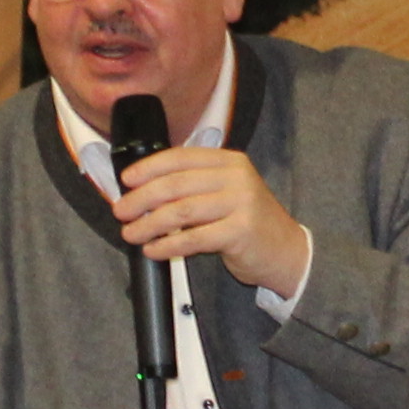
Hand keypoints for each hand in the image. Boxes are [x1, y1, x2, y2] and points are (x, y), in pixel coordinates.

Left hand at [113, 140, 310, 302]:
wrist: (287, 251)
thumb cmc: (248, 223)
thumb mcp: (226, 193)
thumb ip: (195, 186)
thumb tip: (144, 191)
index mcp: (229, 161)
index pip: (181, 158)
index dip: (149, 167)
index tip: (126, 180)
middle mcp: (236, 177)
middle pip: (176, 184)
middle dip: (142, 198)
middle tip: (121, 211)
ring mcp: (240, 203)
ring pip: (181, 211)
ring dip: (149, 223)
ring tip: (131, 233)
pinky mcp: (240, 231)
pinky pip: (194, 238)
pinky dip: (168, 244)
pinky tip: (153, 250)